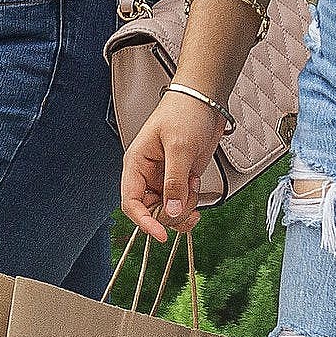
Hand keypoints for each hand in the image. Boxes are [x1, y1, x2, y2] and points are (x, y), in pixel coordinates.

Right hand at [120, 88, 228, 240]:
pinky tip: (197, 197)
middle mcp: (147, 176)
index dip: (144, 221)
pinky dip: (189, 208)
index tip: (160, 234)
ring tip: (193, 186)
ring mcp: (163, 180)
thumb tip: (171, 210)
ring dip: (183, 209)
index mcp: (136, 164)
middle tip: (188, 197)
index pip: (131, 202)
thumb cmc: (184, 113)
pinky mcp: (179, 182)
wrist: (204, 102)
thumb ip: (175, 180)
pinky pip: (180, 206)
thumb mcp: (179, 146)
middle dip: (171, 213)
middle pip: (151, 212)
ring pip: (167, 213)